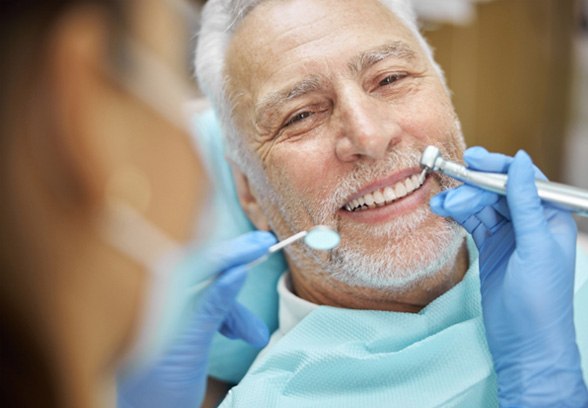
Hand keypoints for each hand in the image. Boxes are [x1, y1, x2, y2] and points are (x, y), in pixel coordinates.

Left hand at [117, 231, 276, 407]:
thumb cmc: (155, 391)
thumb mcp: (190, 346)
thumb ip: (212, 306)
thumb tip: (238, 270)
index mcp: (152, 300)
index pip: (196, 261)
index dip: (231, 250)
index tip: (262, 243)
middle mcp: (155, 300)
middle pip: (205, 273)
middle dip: (238, 274)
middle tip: (267, 254)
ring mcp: (163, 313)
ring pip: (210, 294)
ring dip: (236, 311)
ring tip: (255, 337)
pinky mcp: (173, 328)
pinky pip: (205, 310)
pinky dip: (225, 320)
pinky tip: (238, 334)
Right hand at [431, 147, 587, 406]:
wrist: (525, 344)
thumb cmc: (539, 299)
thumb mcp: (534, 247)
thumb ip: (525, 203)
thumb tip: (520, 159)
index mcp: (551, 218)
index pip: (524, 181)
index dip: (498, 167)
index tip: (472, 159)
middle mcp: (531, 222)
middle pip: (499, 191)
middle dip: (474, 187)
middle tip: (449, 187)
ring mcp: (509, 235)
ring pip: (483, 206)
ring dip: (461, 202)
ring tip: (439, 204)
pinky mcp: (492, 248)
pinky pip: (473, 222)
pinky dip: (458, 215)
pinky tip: (443, 211)